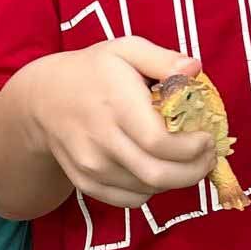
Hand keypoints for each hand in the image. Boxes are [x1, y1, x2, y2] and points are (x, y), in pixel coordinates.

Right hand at [11, 37, 224, 208]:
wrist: (42, 101)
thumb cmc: (92, 71)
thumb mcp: (125, 50)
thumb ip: (162, 59)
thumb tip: (195, 69)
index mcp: (115, 104)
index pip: (159, 142)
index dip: (192, 148)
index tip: (207, 137)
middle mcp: (100, 140)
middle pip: (158, 174)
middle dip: (195, 171)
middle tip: (208, 156)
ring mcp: (91, 166)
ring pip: (148, 189)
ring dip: (177, 179)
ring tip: (187, 160)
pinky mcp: (87, 183)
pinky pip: (131, 200)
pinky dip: (152, 189)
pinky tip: (157, 168)